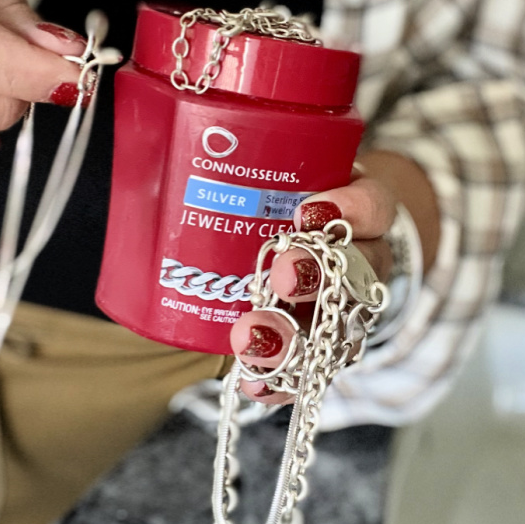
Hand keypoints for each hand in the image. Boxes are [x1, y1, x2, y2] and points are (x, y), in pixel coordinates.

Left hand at [227, 172, 397, 403]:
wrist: (316, 244)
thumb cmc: (284, 198)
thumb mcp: (280, 167)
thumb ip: (235, 155)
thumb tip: (151, 138)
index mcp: (354, 207)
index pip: (374, 204)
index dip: (352, 209)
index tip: (313, 210)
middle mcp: (360, 259)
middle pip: (359, 270)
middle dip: (316, 272)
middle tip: (281, 275)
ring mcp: (345, 308)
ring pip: (337, 326)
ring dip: (294, 336)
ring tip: (249, 339)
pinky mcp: (324, 344)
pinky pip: (313, 367)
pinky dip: (283, 379)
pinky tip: (253, 384)